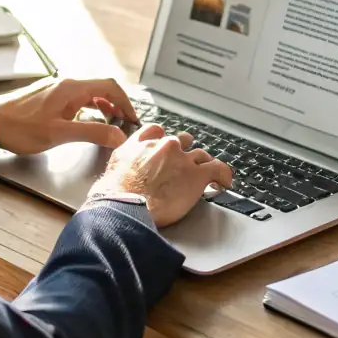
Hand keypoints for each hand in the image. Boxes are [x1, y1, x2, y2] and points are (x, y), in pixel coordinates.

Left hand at [0, 76, 136, 155]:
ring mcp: (56, 90)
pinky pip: (76, 100)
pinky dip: (88, 110)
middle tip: (123, 124)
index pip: (109, 87)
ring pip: (88, 94)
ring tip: (108, 125)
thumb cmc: (21, 127)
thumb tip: (118, 135)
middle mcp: (66, 84)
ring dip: (102, 108)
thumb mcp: (60, 133)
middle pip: (101, 89)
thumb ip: (92, 133)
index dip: (126, 102)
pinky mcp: (49, 97)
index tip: (133, 119)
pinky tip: (84, 123)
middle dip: (116, 106)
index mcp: (72, 88)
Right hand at [88, 125, 232, 227]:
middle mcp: (164, 146)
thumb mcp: (112, 168)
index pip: (157, 132)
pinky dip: (223, 175)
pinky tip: (224, 181)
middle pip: (181, 142)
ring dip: (201, 164)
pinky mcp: (197, 176)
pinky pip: (218, 169)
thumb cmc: (114, 194)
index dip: (163, 140)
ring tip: (204, 173)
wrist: (124, 204)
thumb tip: (121, 171)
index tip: (165, 147)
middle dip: (183, 152)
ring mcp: (183, 159)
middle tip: (183, 166)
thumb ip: (123, 161)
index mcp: (143, 143)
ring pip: (200, 155)